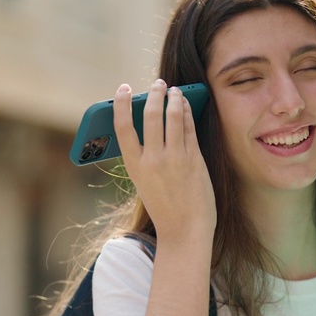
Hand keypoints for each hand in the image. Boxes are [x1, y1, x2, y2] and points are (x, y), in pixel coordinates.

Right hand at [112, 80, 215, 242]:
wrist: (185, 231)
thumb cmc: (164, 207)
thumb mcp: (145, 182)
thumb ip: (144, 156)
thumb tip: (147, 123)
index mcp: (134, 166)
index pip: (122, 127)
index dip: (121, 104)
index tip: (123, 88)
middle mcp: (153, 160)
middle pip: (150, 115)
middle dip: (154, 93)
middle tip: (158, 84)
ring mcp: (175, 158)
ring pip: (173, 116)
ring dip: (174, 98)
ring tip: (175, 90)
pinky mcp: (194, 159)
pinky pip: (189, 127)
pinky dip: (187, 111)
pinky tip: (186, 105)